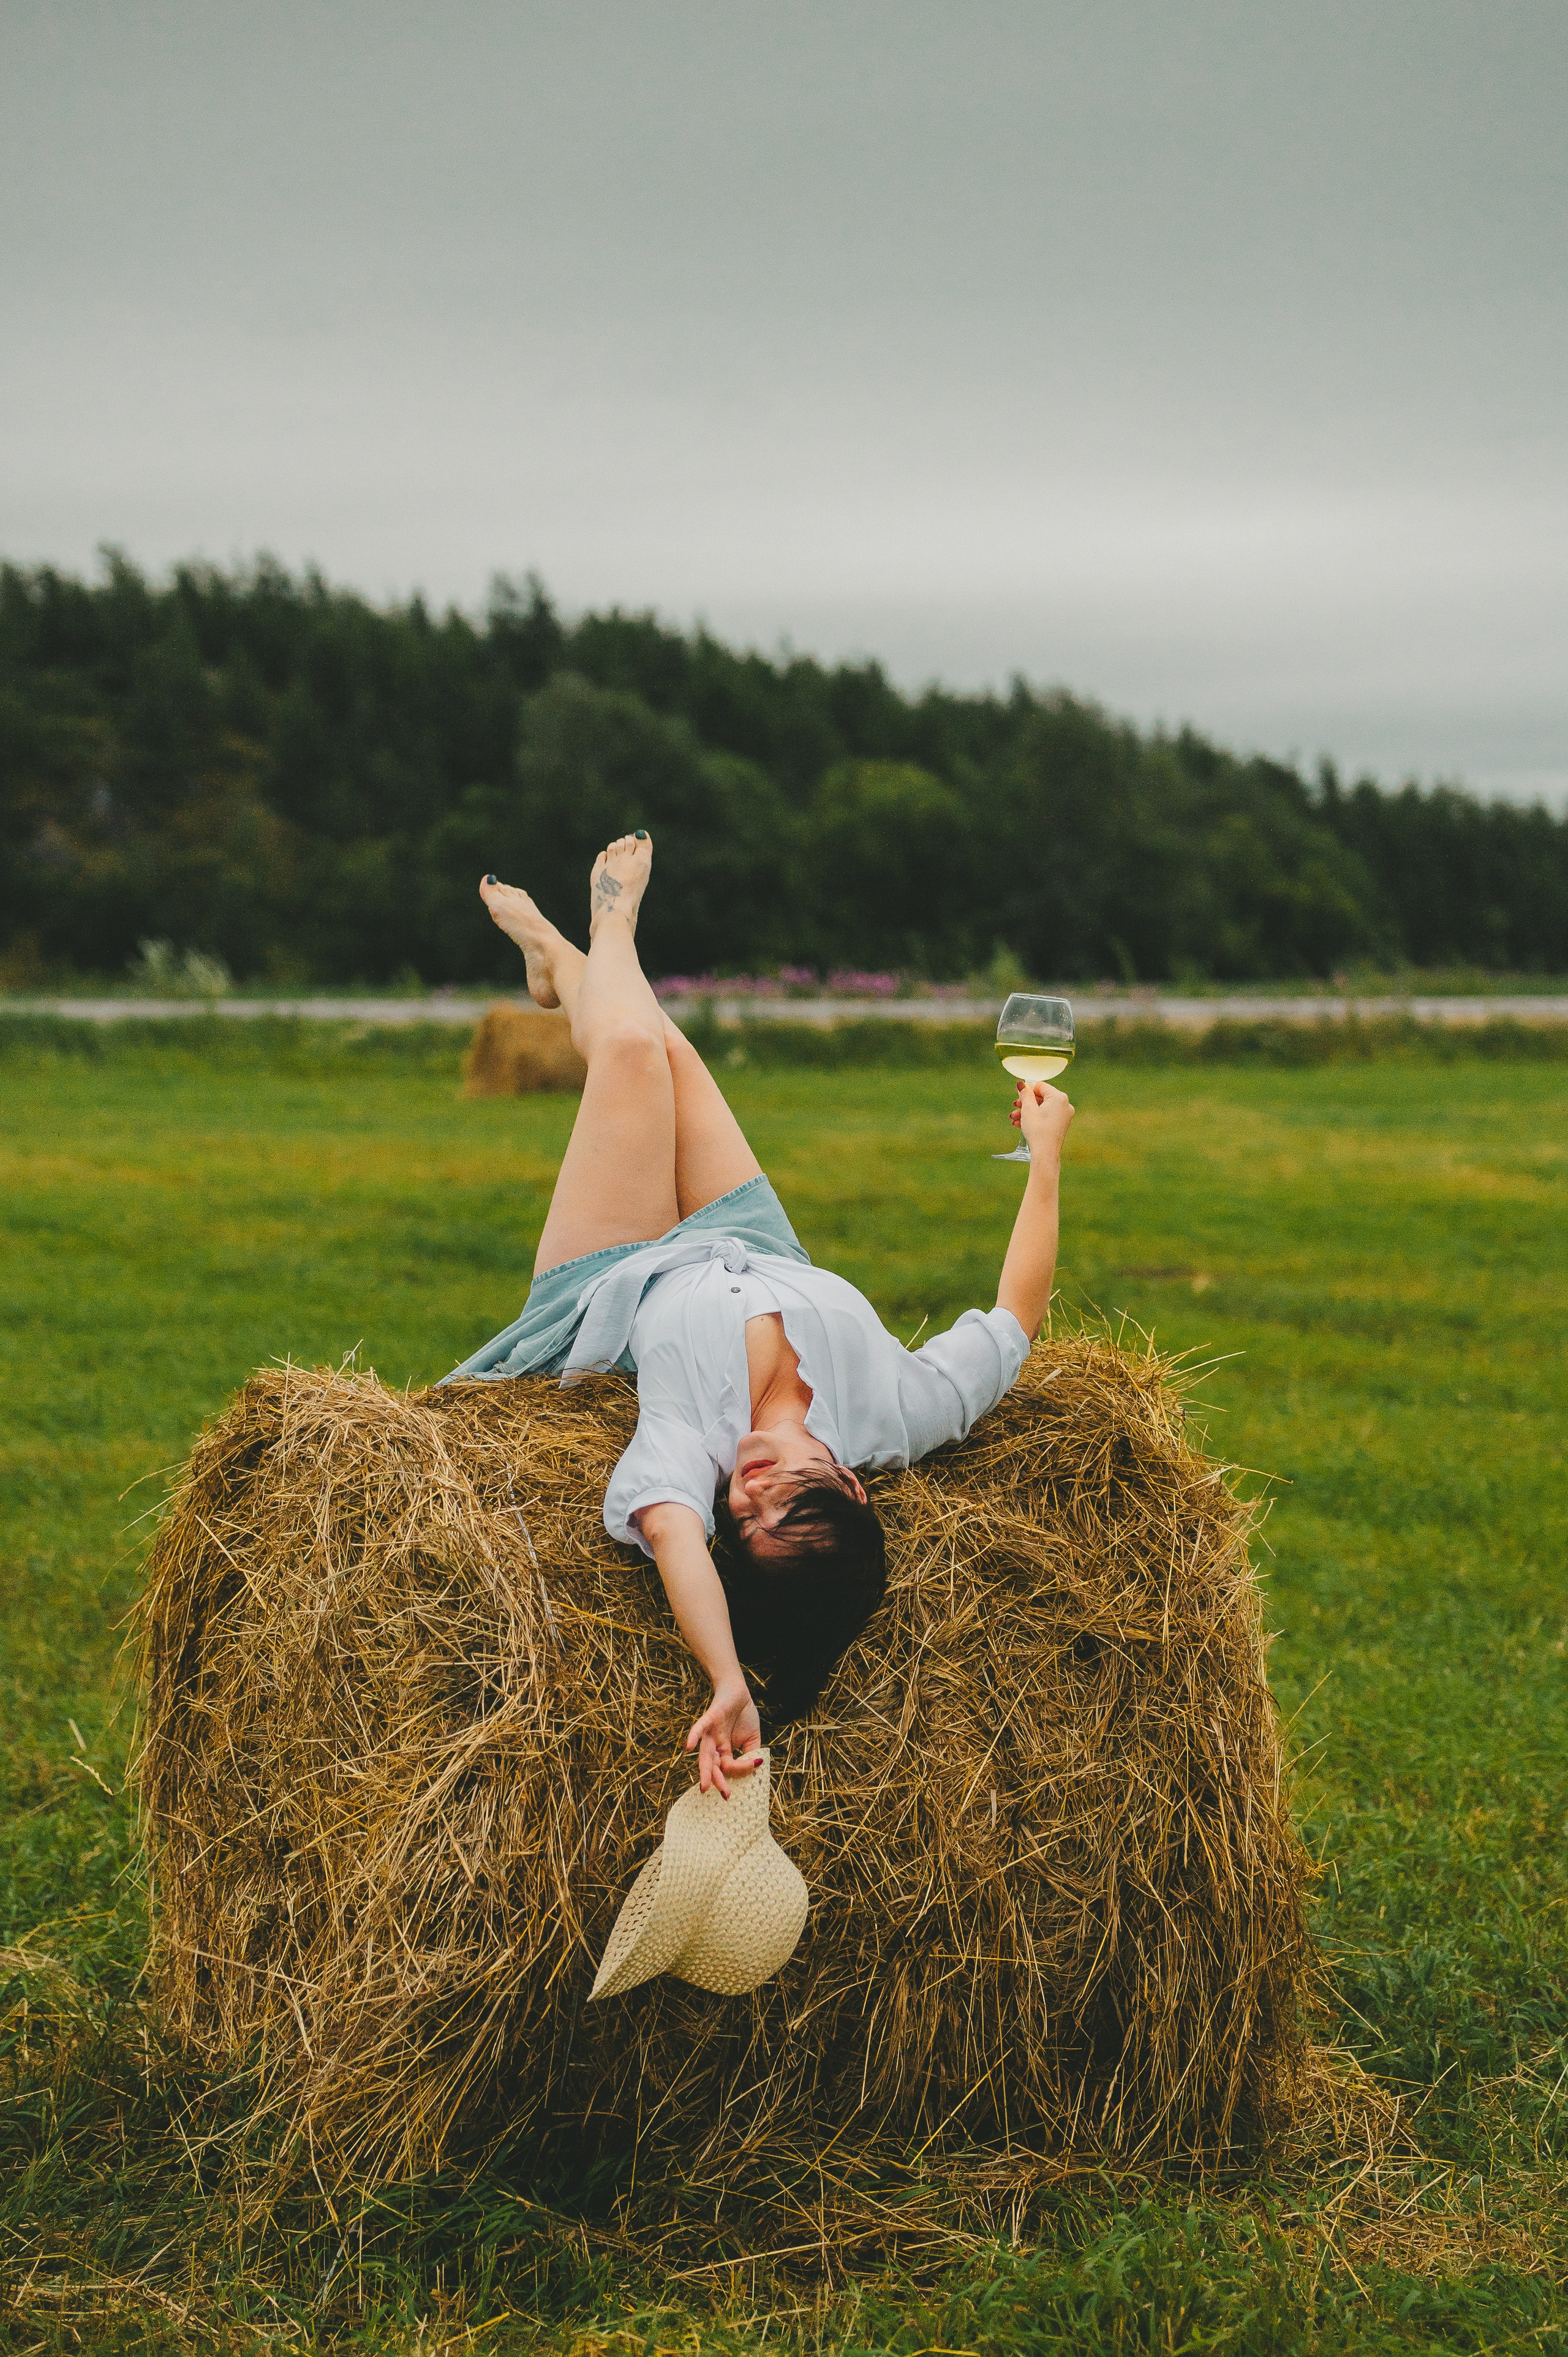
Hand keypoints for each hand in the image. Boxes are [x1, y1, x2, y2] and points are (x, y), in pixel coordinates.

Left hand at [686, 1681, 762, 1797]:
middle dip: (717, 1781)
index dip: (739, 1772)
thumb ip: (752, 1755)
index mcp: (724, 1752)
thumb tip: (756, 1768)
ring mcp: (710, 1733)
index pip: (728, 1768)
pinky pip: (699, 1729)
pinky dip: (693, 1737)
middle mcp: (715, 1745)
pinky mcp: (709, 1718)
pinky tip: (688, 1747)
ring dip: (705, 1770)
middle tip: (724, 1795)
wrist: (739, 1692)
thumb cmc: (744, 1715)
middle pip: (712, 1767)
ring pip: (705, 1754)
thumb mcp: (753, 1740)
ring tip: (704, 1786)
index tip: (753, 1771)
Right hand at [1012, 1079, 1074, 1159]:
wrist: (1045, 1153)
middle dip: (1026, 1103)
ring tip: (1015, 1118)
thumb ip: (1025, 1094)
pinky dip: (1035, 1118)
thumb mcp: (1028, 1109)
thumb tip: (1021, 1084)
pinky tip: (1021, 1124)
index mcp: (1059, 1097)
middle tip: (1015, 1107)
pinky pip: (1046, 1117)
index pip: (1040, 1086)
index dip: (1027, 1091)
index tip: (1018, 1097)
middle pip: (1041, 1097)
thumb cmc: (1038, 1130)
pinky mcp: (1061, 1125)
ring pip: (1042, 1108)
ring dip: (1027, 1112)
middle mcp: (1065, 1105)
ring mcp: (1064, 1115)